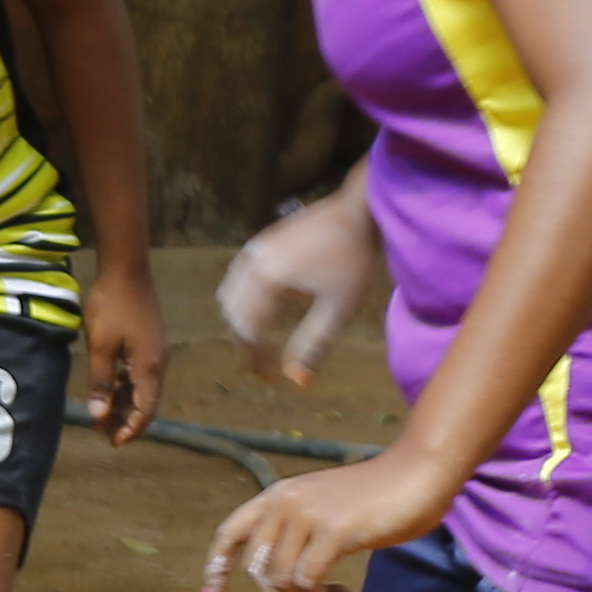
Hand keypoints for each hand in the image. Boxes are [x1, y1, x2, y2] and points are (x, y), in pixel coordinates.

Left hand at [78, 264, 170, 444]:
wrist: (126, 269)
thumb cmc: (112, 305)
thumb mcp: (100, 346)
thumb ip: (100, 382)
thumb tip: (99, 416)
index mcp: (149, 367)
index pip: (146, 410)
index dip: (131, 429)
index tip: (113, 442)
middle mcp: (159, 362)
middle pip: (147, 402)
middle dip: (126, 419)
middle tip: (102, 431)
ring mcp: (156, 351)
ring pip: (143, 388)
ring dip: (125, 402)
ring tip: (102, 412)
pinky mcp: (150, 341)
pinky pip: (141, 373)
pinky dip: (127, 385)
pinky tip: (111, 386)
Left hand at [204, 448, 461, 591]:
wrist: (419, 472)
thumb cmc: (380, 496)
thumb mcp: (327, 509)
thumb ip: (303, 538)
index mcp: (279, 494)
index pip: (231, 532)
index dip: (216, 567)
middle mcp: (285, 501)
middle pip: (258, 570)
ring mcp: (307, 514)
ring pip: (281, 582)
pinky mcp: (333, 531)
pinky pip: (308, 583)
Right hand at [217, 184, 386, 391]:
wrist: (360, 210)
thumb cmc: (354, 259)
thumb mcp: (338, 308)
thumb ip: (313, 345)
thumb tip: (295, 381)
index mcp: (267, 279)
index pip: (248, 329)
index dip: (255, 358)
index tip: (267, 379)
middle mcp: (252, 262)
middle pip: (233, 313)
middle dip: (244, 342)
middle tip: (262, 365)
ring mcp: (254, 248)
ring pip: (230, 293)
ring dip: (241, 320)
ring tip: (260, 341)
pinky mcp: (262, 240)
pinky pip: (239, 277)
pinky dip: (244, 299)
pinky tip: (265, 309)